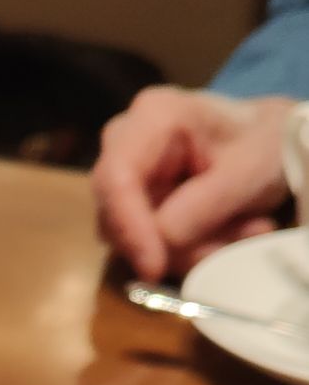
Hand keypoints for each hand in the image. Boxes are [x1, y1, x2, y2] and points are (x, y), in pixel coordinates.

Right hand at [90, 86, 295, 280]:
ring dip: (183, 250)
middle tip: (222, 248)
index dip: (129, 227)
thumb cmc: (263, 144)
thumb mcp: (250, 171)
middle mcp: (124, 142)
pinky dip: (184, 251)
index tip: (154, 268)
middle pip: (114, 212)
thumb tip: (164, 240)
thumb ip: (206, 205)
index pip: (116, 177)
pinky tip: (222, 235)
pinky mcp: (132, 203)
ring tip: (238, 233)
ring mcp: (125, 175)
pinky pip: (142, 243)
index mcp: (153, 116)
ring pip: (127, 236)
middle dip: (164, 244)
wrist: (269, 142)